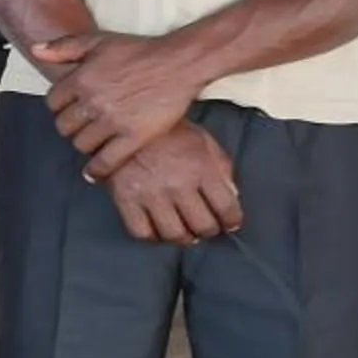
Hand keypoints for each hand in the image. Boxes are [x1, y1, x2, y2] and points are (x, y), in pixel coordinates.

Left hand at [36, 30, 205, 180]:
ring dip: (84, 144)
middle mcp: (93, 101)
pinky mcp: (134, 136)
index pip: (53, 103)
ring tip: (93, 141)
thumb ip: (64, 46)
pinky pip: (106, 161)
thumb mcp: (98, 41)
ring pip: (81, 144)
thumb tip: (36, 50)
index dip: (60, 107)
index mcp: (81, 79)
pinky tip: (94, 173)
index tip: (69, 109)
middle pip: (64, 126)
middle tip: (82, 126)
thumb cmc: (139, 50)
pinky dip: (97, 170)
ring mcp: (113, 121)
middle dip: (71, 126)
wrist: (179, 63)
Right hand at [99, 121, 243, 245]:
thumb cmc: (167, 132)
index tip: (229, 223)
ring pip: (173, 234)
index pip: (227, 208)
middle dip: (208, 230)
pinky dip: (152, 236)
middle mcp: (177, 184)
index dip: (232, 221)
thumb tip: (232, 196)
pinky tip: (156, 227)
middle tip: (205, 227)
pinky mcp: (125, 198)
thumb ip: (221, 168)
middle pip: (202, 226)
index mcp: (201, 168)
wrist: (125, 120)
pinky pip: (141, 232)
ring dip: (182, 237)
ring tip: (183, 231)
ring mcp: (150, 193)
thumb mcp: (203, 142)